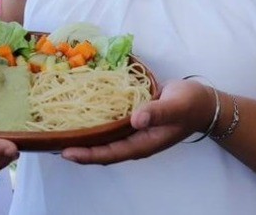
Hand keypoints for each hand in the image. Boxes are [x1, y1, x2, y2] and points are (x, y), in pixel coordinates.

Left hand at [60, 79, 214, 164]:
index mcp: (143, 143)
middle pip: (102, 150)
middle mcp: (135, 140)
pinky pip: (110, 125)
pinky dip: (95, 122)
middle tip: (52, 142)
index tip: (65, 152)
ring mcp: (133, 131)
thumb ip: (157, 112)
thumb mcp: (176, 106)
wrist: (203, 101)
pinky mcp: (132, 119)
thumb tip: (136, 120)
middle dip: (79, 148)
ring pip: (104, 138)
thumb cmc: (190, 105)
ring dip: (84, 136)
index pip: (110, 154)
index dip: (88, 154)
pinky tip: (81, 114)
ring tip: (60, 130)